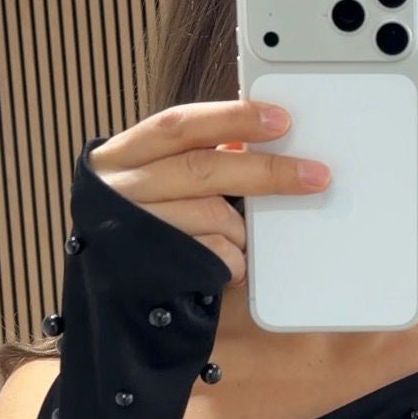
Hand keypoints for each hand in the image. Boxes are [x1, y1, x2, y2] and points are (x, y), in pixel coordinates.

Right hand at [86, 99, 330, 285]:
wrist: (103, 300)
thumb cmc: (139, 233)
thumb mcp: (155, 187)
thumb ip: (193, 163)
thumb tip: (249, 143)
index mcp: (123, 156)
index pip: (180, 125)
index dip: (231, 119)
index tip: (281, 120)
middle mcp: (120, 189)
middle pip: (203, 169)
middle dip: (266, 172)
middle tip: (314, 175)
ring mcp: (131, 231)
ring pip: (212, 215)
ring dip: (241, 231)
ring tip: (241, 243)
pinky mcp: (149, 270)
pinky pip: (212, 256)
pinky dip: (232, 262)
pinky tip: (227, 269)